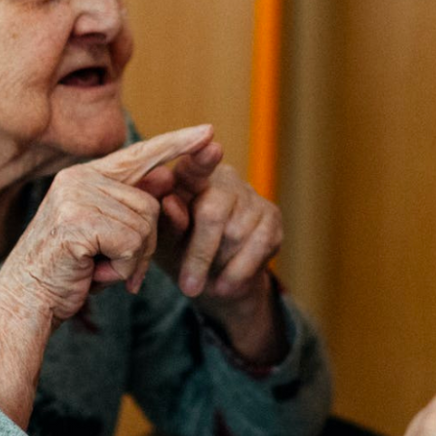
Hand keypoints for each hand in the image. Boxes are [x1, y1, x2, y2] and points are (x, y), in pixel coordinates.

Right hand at [0, 124, 217, 324]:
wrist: (27, 301)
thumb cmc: (68, 272)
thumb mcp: (107, 237)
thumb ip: (131, 209)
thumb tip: (167, 178)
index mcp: (84, 176)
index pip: (138, 154)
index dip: (176, 144)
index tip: (209, 132)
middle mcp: (78, 178)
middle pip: (151, 204)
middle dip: (144, 245)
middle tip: (116, 266)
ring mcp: (76, 196)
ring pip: (144, 225)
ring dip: (132, 260)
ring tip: (101, 270)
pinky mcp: (78, 221)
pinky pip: (131, 244)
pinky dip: (123, 269)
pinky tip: (96, 274)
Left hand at [138, 149, 285, 362]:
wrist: (213, 281)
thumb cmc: (178, 251)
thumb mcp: (164, 242)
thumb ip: (167, 222)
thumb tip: (169, 201)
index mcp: (188, 177)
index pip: (194, 165)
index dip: (203, 158)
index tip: (212, 148)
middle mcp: (222, 179)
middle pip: (213, 212)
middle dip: (200, 254)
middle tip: (188, 286)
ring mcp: (250, 196)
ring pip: (236, 234)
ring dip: (218, 266)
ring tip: (205, 281)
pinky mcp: (272, 216)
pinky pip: (258, 246)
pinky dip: (239, 272)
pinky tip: (226, 284)